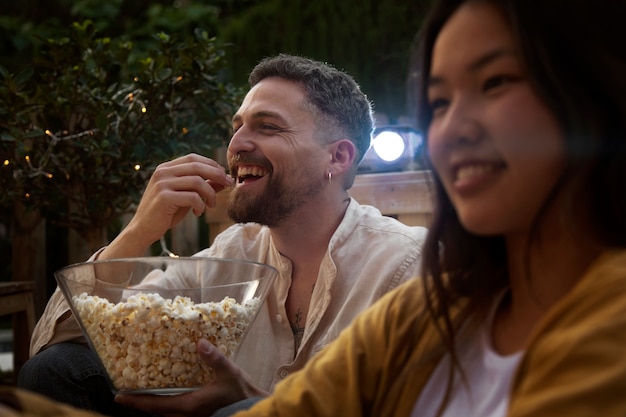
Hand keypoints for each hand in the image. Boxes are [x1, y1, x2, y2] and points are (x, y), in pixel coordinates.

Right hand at [101, 153, 233, 257]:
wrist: (144, 229)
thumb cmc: (166, 213)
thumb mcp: (186, 197)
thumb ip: (202, 186)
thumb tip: (224, 179)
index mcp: (165, 168)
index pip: (193, 158)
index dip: (211, 164)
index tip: (224, 174)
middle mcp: (162, 172)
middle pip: (197, 166)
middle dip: (217, 174)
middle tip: (228, 184)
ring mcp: (162, 184)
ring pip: (197, 181)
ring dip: (210, 193)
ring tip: (211, 204)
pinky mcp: (164, 197)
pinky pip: (192, 197)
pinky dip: (200, 205)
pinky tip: (198, 212)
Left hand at [114, 339, 267, 416]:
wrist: (255, 409)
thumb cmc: (241, 393)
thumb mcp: (229, 372)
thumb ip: (215, 358)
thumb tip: (200, 343)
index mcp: (188, 405)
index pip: (155, 404)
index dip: (136, 400)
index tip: (119, 396)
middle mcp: (187, 415)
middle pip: (157, 412)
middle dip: (143, 404)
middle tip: (130, 394)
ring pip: (167, 415)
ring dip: (155, 406)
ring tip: (148, 395)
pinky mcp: (200, 416)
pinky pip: (176, 414)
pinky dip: (168, 407)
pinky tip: (172, 398)